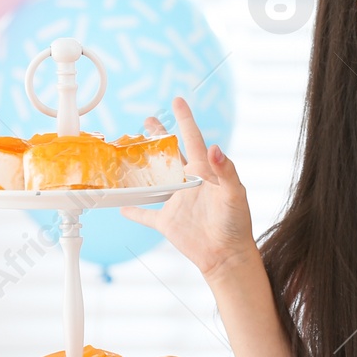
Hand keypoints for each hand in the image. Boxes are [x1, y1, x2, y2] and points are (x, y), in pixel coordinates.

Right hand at [122, 97, 256, 281]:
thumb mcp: (234, 194)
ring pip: (154, 179)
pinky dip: (133, 210)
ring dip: (142, 166)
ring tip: (129, 150)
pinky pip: (146, 214)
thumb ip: (225, 171)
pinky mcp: (167, 222)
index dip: (185, 119)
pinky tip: (121, 205)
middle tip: (147, 121)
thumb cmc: (236, 224)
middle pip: (170, 154)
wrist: (227, 255)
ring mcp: (177, 202)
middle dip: (159, 136)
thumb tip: (216, 147)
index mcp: (204, 172)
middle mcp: (189, 183)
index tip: (178, 100)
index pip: (193, 139)